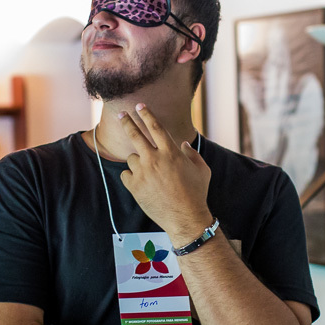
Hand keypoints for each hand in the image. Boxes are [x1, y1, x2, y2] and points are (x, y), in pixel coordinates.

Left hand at [117, 104, 212, 244]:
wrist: (186, 218)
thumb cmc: (196, 193)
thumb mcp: (202, 170)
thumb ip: (192, 154)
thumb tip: (183, 145)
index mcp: (171, 152)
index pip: (155, 126)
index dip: (146, 114)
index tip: (139, 106)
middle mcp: (155, 159)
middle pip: (135, 135)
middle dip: (127, 122)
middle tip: (122, 115)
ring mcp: (143, 172)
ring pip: (132, 158)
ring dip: (138, 162)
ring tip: (150, 175)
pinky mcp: (134, 186)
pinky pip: (126, 175)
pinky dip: (132, 177)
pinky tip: (142, 184)